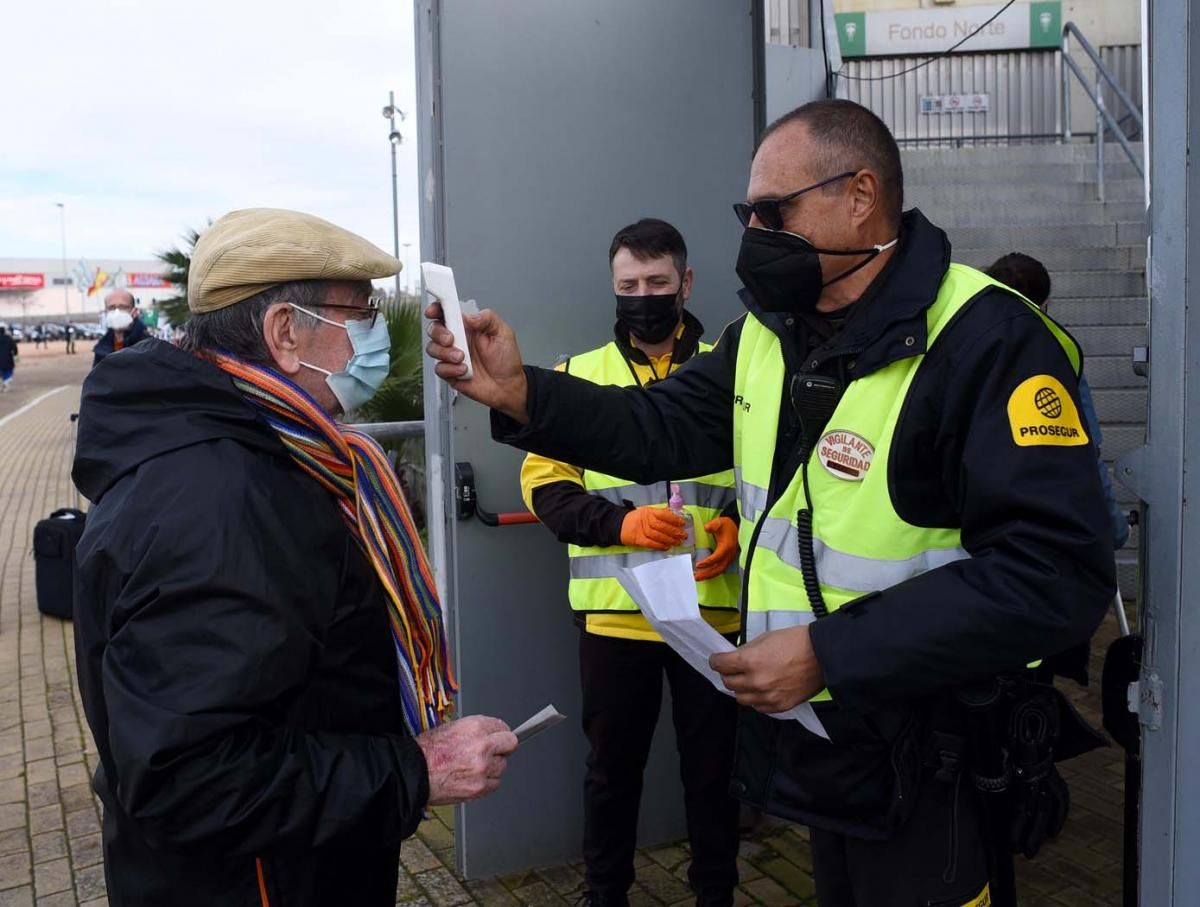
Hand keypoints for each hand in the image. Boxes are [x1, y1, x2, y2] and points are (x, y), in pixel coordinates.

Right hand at [416, 715, 518, 805]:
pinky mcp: (480, 787)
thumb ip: (477, 730)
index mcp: (476, 727)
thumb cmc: (428, 751)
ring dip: (493, 767)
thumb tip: (492, 734)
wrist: (414, 772)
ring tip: (474, 767)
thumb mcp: (453, 727)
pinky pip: (494, 784)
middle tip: (491, 752)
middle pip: (510, 745)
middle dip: (502, 748)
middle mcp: (482, 746)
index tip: (498, 738)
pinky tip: (472, 778)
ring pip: (502, 767)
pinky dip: (486, 782)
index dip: (500, 734)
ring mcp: (483, 768)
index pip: (504, 728)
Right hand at [425, 302, 528, 422]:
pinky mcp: (450, 373)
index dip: (436, 309)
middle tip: (451, 339)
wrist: (508, 386)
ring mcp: (452, 356)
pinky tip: (464, 370)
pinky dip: (450, 369)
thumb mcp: (503, 333)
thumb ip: (487, 318)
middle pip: (434, 329)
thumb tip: (469, 316)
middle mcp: (458, 340)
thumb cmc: (506, 360)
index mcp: (468, 327)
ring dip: (445, 353)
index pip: (446, 313)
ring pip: (432, 349)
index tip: (433, 311)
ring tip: (462, 357)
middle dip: (438, 333)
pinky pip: (439, 368)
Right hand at [620, 506, 686, 550]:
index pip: (664, 514)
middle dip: (674, 531)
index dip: (674, 519)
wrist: (620, 525)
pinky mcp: (638, 540)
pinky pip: (650, 544)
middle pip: (662, 526)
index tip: (682, 523)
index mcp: (649, 512)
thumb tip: (675, 515)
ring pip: (658, 536)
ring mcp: (641, 530)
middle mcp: (646, 520)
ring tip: (677, 542)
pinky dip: (659, 546)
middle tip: (683, 535)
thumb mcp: (647, 511)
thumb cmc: (636, 518)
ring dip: (669, 540)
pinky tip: (666, 547)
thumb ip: (660, 513)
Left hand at [694, 516, 738, 580]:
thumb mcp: (720, 522)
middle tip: (696, 577)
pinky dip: (712, 573)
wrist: (736, 528)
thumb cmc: (727, 525)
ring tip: (697, 577)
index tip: (697, 565)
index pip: (717, 557)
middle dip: (707, 574)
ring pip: (719, 570)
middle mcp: (729, 555)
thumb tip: (706, 528)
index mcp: (726, 546)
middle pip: (718, 568)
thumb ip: (713, 525)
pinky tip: (703, 574)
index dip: (707, 562)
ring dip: (709, 575)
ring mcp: (729, 558)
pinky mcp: (728, 560)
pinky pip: (720, 569)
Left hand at [708, 625, 823, 713]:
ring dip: (740, 688)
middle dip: (727, 674)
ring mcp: (767, 696)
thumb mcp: (765, 638)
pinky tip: (760, 690)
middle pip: (728, 682)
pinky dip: (755, 699)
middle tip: (732, 669)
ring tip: (747, 680)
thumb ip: (747, 651)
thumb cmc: (797, 642)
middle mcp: (755, 681)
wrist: (823, 656)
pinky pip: (757, 707)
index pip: (720, 665)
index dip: (716, 661)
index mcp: (750, 661)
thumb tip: (735, 658)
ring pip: (740, 698)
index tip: (717, 660)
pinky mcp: (779, 706)